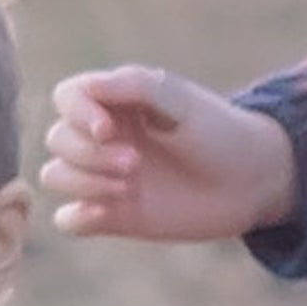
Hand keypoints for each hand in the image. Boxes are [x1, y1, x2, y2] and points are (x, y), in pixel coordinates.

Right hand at [41, 67, 299, 244]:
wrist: (251, 181)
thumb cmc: (218, 132)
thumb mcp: (181, 101)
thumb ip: (134, 86)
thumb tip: (85, 87)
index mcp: (116, 102)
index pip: (67, 97)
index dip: (77, 113)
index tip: (109, 129)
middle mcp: (103, 138)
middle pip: (58, 140)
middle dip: (89, 154)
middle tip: (136, 164)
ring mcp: (103, 176)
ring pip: (55, 176)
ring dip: (83, 182)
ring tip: (129, 187)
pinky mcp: (111, 215)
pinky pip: (68, 219)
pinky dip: (78, 217)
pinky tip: (108, 213)